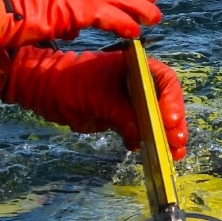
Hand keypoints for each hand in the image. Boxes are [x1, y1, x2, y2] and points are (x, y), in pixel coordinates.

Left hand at [0, 46, 187, 159]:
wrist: (45, 90)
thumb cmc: (69, 83)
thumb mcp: (96, 99)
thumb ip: (120, 115)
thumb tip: (140, 136)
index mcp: (135, 65)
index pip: (164, 80)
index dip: (171, 100)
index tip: (169, 120)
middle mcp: (139, 80)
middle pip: (166, 101)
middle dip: (173, 123)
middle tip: (176, 143)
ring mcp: (132, 99)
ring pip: (157, 117)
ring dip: (166, 136)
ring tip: (173, 155)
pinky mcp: (124, 117)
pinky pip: (143, 129)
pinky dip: (149, 141)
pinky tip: (153, 155)